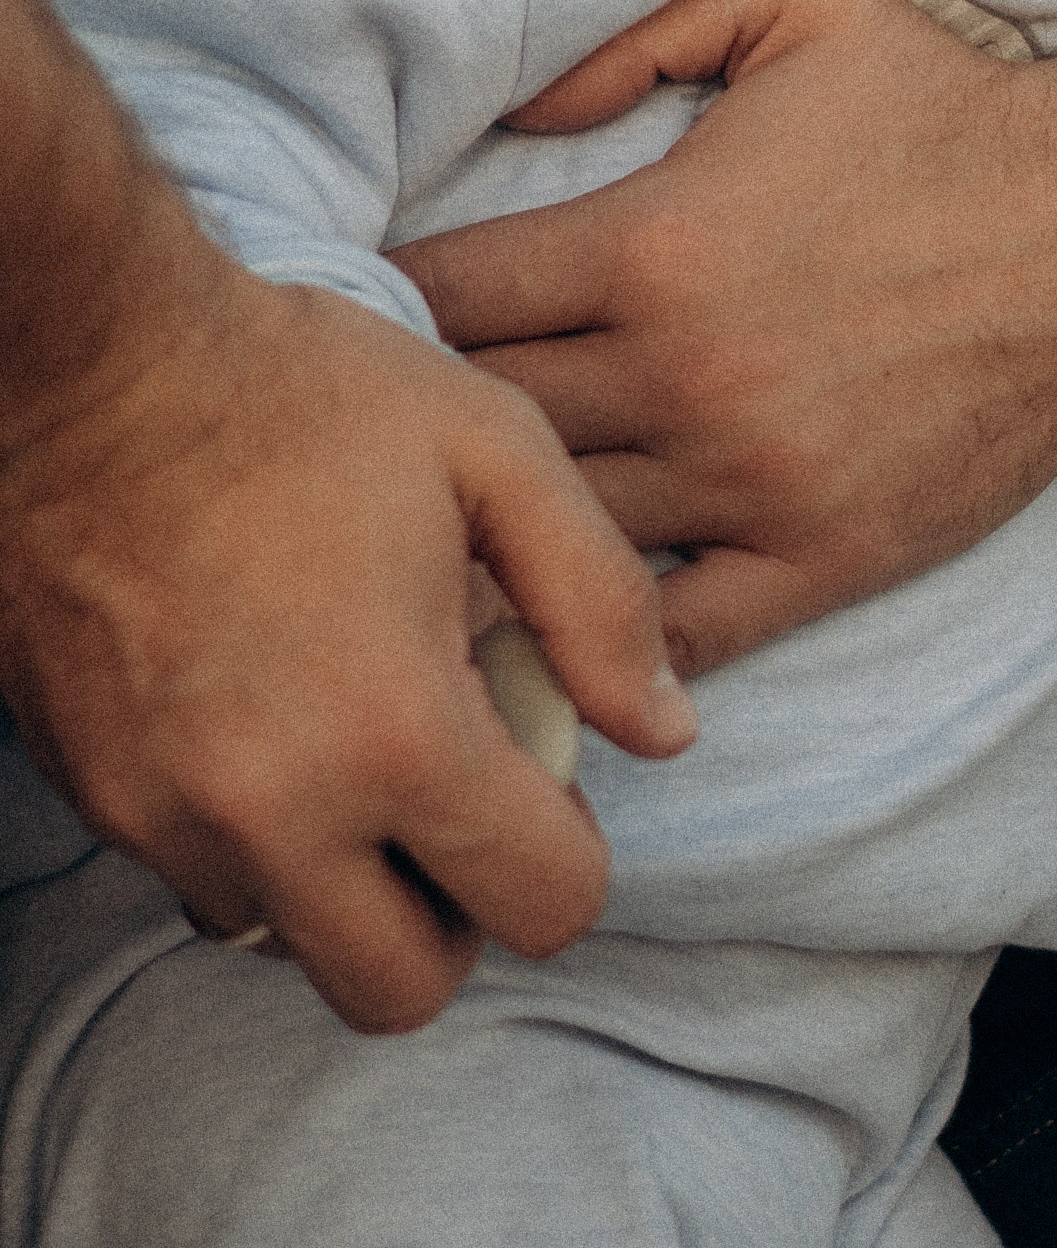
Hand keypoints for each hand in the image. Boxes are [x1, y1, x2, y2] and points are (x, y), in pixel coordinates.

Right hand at [0, 237, 696, 1032]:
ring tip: (362, 748)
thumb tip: (665, 730)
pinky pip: (197, 878)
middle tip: (463, 808)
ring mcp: (167, 817)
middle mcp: (276, 813)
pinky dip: (252, 840)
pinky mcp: (92, 797)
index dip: (571, 855)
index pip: (537, 905)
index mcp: (397, 732)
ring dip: (343, 886)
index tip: (549, 777)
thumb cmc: (304, 391)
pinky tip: (274, 721)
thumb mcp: (496, 450)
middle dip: (456, 919)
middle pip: (398, 988)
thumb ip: (600, 599)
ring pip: (286, 941)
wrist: (95, 366)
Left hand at [392, 0, 1056, 677]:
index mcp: (656, 243)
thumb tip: (519, 109)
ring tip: (437, 528)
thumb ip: (641, 33)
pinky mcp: (818, 557)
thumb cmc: (948, 111)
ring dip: (491, 531)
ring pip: (552, 539)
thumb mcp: (799, 9)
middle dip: (418, 424)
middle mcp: (684, 377)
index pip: (444, 300)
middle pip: (476, 429)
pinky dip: (602, 637)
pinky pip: (667, 636)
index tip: (369, 311)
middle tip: (385, 428)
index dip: (387, 306)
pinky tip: (557, 621)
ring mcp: (751, 482)